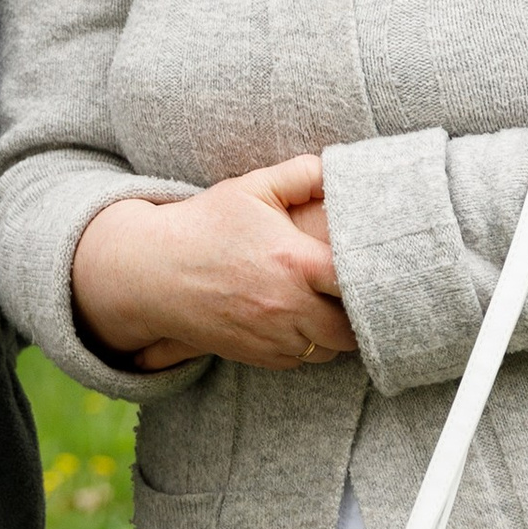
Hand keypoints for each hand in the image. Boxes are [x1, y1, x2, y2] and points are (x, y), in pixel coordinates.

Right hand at [71, 156, 355, 373]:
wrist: (149, 272)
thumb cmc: (204, 225)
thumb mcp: (251, 188)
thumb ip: (301, 174)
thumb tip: (339, 168)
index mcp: (296, 262)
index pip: (360, 284)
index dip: (377, 278)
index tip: (378, 267)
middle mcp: (289, 306)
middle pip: (353, 327)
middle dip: (360, 312)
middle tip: (358, 291)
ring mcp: (273, 337)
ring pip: (329, 348)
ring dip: (335, 331)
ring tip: (330, 305)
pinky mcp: (258, 356)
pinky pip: (301, 360)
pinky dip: (307, 345)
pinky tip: (300, 320)